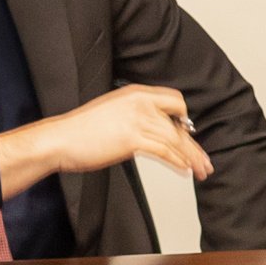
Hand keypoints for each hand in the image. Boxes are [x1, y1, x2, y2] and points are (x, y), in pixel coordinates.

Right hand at [21, 85, 214, 181]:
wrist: (60, 139)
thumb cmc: (81, 130)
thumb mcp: (112, 112)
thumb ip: (133, 115)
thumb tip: (150, 130)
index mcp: (136, 93)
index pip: (174, 100)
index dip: (184, 118)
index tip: (189, 134)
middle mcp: (140, 103)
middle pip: (179, 123)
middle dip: (194, 145)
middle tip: (204, 160)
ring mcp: (137, 120)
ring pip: (175, 139)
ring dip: (191, 157)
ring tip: (201, 171)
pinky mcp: (132, 139)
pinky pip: (164, 151)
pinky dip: (178, 162)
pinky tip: (185, 170)